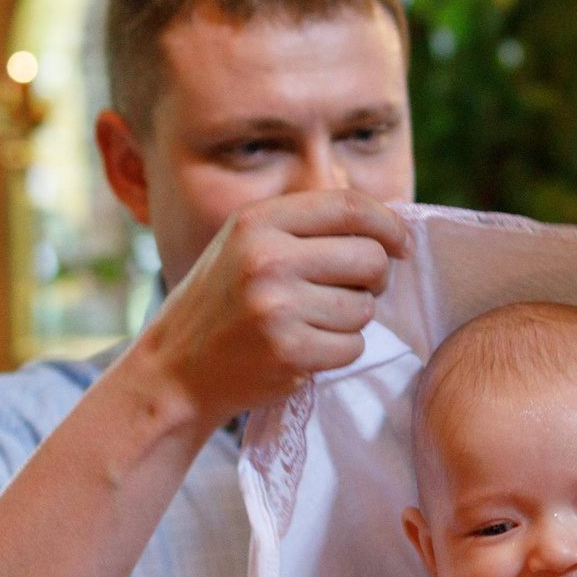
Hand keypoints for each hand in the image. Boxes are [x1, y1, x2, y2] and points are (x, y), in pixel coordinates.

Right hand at [138, 190, 410, 425]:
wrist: (175, 369)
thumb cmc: (222, 303)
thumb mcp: (247, 245)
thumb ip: (309, 226)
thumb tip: (392, 210)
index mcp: (258, 221)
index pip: (349, 206)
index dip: (388, 224)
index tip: (402, 244)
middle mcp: (267, 259)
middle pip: (369, 258)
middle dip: (375, 278)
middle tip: (356, 289)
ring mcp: (277, 307)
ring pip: (364, 307)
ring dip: (352, 319)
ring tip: (314, 321)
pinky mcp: (289, 352)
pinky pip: (352, 346)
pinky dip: (340, 350)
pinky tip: (307, 348)